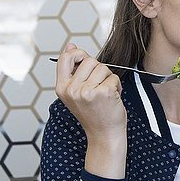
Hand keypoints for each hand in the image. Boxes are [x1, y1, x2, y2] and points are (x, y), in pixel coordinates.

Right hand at [55, 43, 127, 177]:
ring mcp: (87, 91)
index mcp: (62, 88)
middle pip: (89, 60)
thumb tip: (71, 45)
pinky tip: (112, 98)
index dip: (78, 54)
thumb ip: (73, 70)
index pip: (65, 58)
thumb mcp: (77, 92)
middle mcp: (72, 90)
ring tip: (106, 93)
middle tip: (99, 86)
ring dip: (109, 79)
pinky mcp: (103, 93)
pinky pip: (114, 78)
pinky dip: (117, 86)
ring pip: (103, 68)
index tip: (85, 62)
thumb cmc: (93, 114)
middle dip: (99, 70)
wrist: (104, 135)